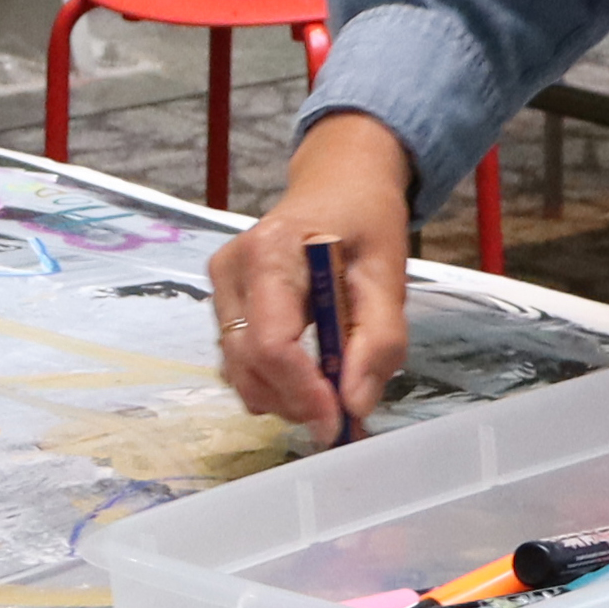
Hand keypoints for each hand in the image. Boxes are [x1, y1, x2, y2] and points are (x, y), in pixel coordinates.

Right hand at [211, 112, 416, 439]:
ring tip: (332, 385)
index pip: (271, 343)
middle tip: (346, 413)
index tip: (339, 421)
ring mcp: (219, 289)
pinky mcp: (222, 305)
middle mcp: (229, 270)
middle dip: (297, 401)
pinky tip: (308, 370)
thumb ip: (378, 341)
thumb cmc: (365, 222)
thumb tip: (354, 405)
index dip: (303, 392)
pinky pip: (239, 364)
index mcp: (269, 252)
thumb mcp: (389, 275)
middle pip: (248, 366)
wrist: (338, 186)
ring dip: (286, 397)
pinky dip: (274, 383)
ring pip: (239, 373)